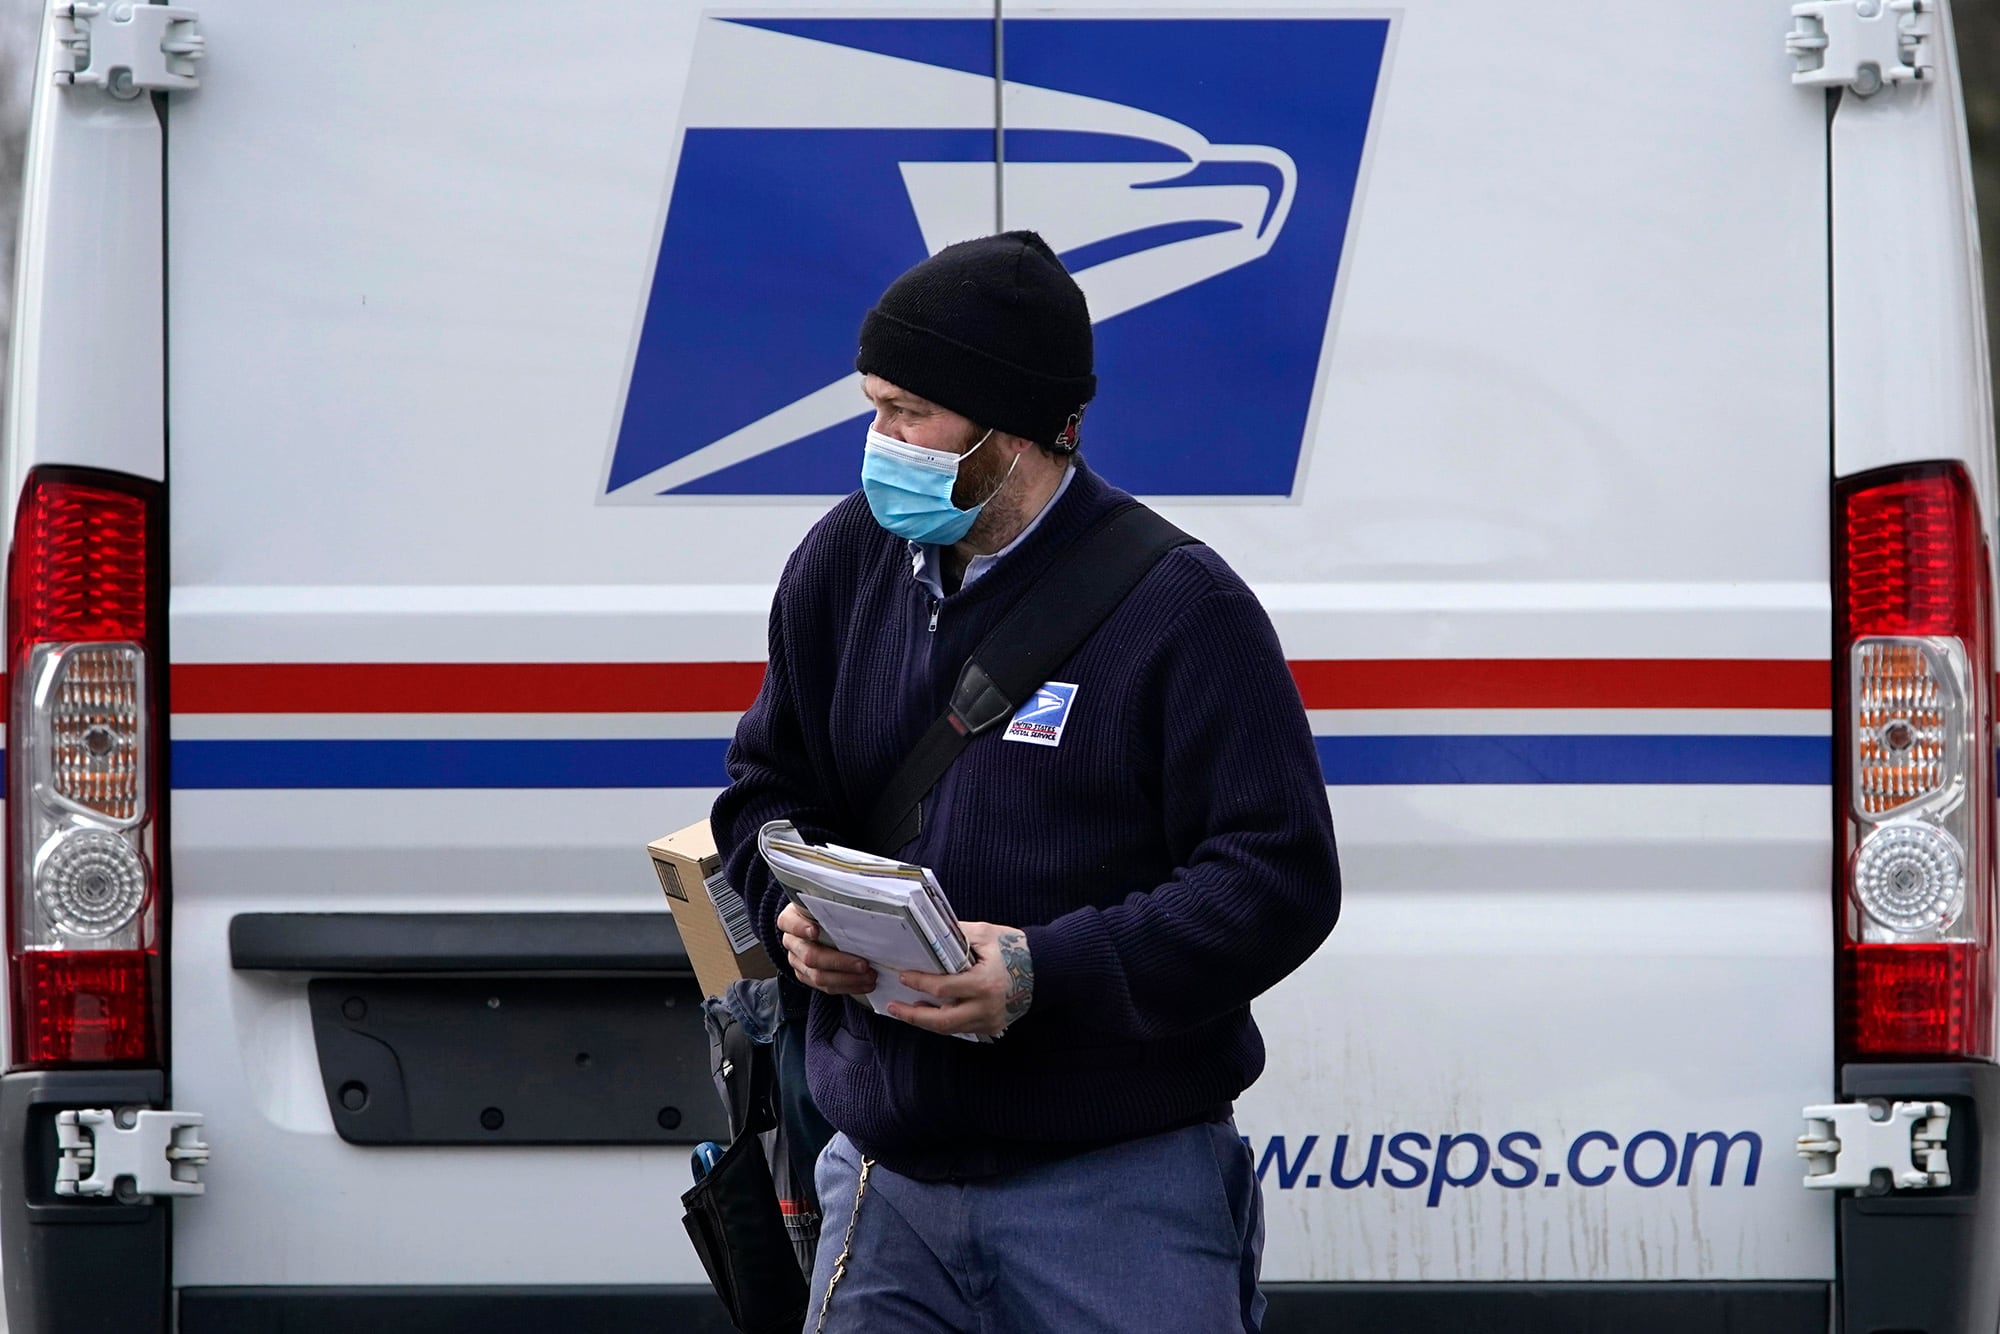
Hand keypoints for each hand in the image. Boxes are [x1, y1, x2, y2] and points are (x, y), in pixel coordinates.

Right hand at [778, 901, 876, 995]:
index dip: (801, 928)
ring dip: (847, 979)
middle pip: (810, 956)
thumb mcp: (827, 899)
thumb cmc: (826, 908)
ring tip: (870, 976)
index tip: (815, 931)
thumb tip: (860, 893)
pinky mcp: (806, 976)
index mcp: (791, 918)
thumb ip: (836, 900)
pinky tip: (864, 984)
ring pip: (818, 976)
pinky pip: (825, 987)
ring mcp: (797, 961)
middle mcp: (791, 941)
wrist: (818, 923)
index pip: (790, 923)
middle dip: (839, 962)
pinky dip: (847, 986)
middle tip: (863, 964)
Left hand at [887, 921, 1032, 1038]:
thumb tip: (929, 936)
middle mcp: (987, 1007)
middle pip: (942, 1021)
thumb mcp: (985, 934)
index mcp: (984, 983)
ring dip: (927, 1021)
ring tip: (908, 1010)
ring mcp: (991, 1020)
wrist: (1045, 968)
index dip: (919, 983)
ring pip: (950, 1029)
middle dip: (914, 1016)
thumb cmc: (1015, 948)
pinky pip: (962, 1028)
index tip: (903, 976)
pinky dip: (945, 1021)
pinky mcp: (993, 1026)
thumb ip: (956, 935)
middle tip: (893, 1007)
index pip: (942, 989)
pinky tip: (932, 1012)